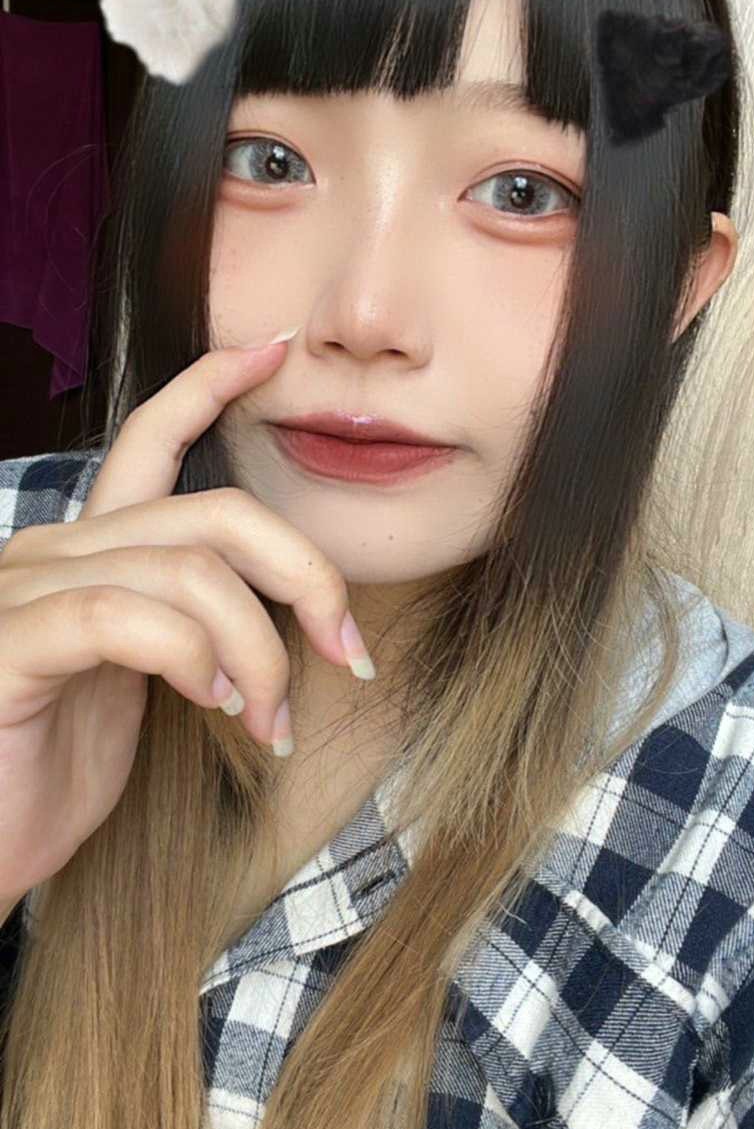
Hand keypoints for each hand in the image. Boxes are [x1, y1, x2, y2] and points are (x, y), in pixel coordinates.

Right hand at [0, 343, 365, 904]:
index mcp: (87, 554)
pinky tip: (211, 705)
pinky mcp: (10, 645)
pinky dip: (191, 659)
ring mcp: (24, 592)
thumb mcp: (138, 690)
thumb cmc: (49, 776)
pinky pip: (124, 619)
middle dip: (302, 576)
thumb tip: (268, 618)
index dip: (209, 388)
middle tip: (346, 652)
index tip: (274, 352)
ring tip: (266, 721)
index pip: (148, 443)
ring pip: (186, 572)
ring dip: (256, 651)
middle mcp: (53, 552)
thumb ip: (184, 629)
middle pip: (212, 515)